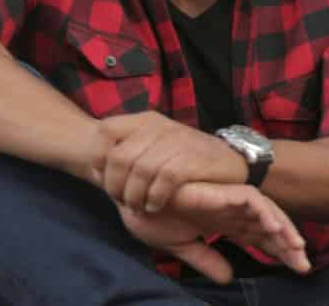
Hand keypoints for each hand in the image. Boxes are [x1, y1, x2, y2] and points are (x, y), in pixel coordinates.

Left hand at [94, 112, 245, 213]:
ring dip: (134, 196)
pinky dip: (155, 197)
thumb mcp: (155, 147)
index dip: (97, 156)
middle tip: (122, 201)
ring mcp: (179, 141)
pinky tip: (155, 206)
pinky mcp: (195, 160)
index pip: (106, 130)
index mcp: (146, 121)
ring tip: (139, 207)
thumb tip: (96, 170)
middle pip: (120, 157)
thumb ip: (128, 152)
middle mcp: (161, 127)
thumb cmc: (187, 159)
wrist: (233, 162)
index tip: (102, 177)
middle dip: (115, 185)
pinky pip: (164, 179)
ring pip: (141, 170)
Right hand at [117, 181, 309, 282]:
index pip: (261, 241)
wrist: (135, 200)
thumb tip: (228, 278)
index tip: (297, 269)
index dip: (279, 254)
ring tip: (297, 248)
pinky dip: (264, 213)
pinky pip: (251, 199)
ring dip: (284, 231)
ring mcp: (230, 202)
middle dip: (289, 247)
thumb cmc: (154, 216)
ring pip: (268, 214)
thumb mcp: (183, 246)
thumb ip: (206, 260)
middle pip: (270, 230)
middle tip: (304, 266)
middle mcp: (234, 213)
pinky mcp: (224, 192)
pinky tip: (274, 228)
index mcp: (226, 225)